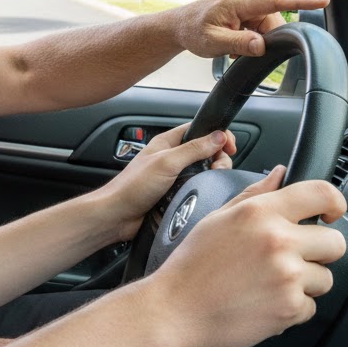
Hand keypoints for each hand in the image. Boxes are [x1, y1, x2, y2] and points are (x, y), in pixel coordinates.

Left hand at [96, 124, 235, 243]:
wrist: (118, 216)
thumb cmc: (132, 187)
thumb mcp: (166, 163)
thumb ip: (193, 149)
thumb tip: (218, 136)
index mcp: (167, 143)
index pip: (199, 129)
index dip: (217, 135)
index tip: (230, 147)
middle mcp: (171, 157)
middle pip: (206, 151)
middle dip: (218, 158)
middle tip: (217, 169)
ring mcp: (174, 176)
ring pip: (203, 171)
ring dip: (211, 176)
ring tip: (210, 182)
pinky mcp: (175, 193)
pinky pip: (197, 188)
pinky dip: (203, 190)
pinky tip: (202, 195)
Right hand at [147, 169, 347, 346]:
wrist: (175, 310)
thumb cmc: (191, 266)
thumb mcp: (217, 219)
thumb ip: (254, 195)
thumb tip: (280, 175)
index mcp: (259, 213)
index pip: (322, 194)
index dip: (335, 203)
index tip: (330, 214)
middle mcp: (277, 240)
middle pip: (335, 242)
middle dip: (318, 251)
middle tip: (290, 258)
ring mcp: (287, 276)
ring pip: (325, 278)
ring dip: (304, 283)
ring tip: (267, 283)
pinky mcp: (290, 308)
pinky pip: (310, 306)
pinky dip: (291, 308)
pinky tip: (263, 301)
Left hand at [170, 0, 328, 59]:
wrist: (180, 26)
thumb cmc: (193, 30)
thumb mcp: (213, 42)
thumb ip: (238, 43)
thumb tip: (261, 45)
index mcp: (240, 1)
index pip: (277, 1)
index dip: (301, 2)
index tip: (323, 1)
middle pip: (274, 22)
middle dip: (263, 40)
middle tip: (237, 48)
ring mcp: (250, 1)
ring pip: (269, 27)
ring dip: (255, 40)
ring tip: (232, 43)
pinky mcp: (250, 8)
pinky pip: (262, 26)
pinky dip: (252, 37)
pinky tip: (234, 40)